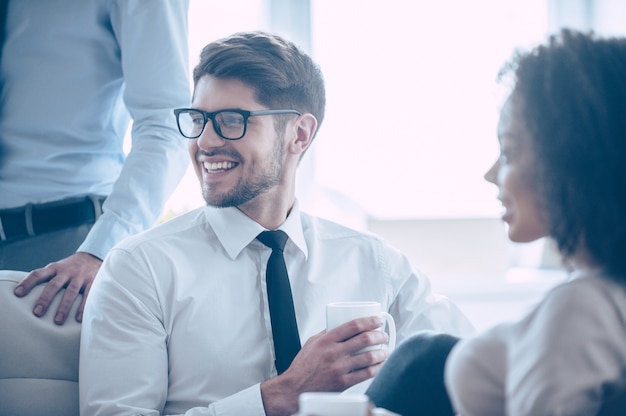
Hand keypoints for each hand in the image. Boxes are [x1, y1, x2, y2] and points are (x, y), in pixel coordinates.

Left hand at [13, 252, 101, 324]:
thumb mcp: (57, 268)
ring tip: (57, 321)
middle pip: (54, 285)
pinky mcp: (93, 281)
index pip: (38, 274)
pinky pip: (88, 295)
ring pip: (71, 292)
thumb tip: (27, 295)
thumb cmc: (70, 267)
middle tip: (38, 312)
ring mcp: (80, 276)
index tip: (18, 293)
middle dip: (45, 299)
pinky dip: (83, 307)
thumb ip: (47, 278)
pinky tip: (78, 318)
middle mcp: (67, 271)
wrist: (94, 256)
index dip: (28, 283)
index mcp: (55, 268)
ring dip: (64, 307)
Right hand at [260, 315, 389, 415]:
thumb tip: (341, 324)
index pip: (353, 326)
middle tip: (383, 335)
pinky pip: (366, 374)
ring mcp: (340, 368)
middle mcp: (334, 353)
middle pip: (364, 339)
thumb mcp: (312, 343)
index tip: (377, 320)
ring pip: (369, 357)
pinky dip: (377, 368)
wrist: (295, 388)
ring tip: (384, 350)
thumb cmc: (303, 366)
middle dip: (379, 335)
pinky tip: (380, 365)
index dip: (369, 321)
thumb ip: (327, 333)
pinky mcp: (343, 383)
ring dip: (381, 352)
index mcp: (327, 340)